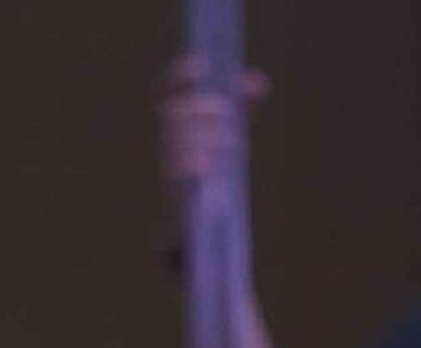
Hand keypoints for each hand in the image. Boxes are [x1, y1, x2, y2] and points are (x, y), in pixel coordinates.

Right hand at [159, 58, 269, 183]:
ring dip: (202, 135)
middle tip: (224, 110)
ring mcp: (163, 159)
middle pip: (172, 113)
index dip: (179, 75)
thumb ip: (244, 103)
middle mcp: (161, 134)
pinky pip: (174, 171)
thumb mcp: (232, 125)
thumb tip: (259, 81)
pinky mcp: (168, 185)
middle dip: (199, 107)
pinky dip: (192, 164)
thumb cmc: (215, 157)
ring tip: (228, 139)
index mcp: (172, 115)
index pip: (165, 88)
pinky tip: (209, 166)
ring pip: (175, 140)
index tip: (201, 68)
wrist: (203, 205)